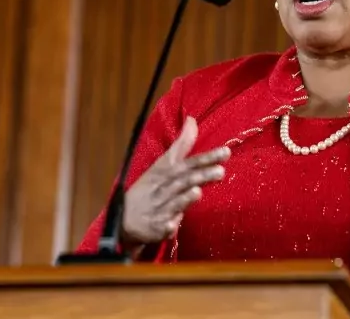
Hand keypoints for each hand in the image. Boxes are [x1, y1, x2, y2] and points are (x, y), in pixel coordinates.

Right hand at [121, 116, 229, 245]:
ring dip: (184, 198)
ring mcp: (159, 208)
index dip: (206, 157)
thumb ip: (181, 145)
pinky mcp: (156, 228)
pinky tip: (172, 225)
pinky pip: (162, 227)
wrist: (123, 217)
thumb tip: (193, 120)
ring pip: (173, 202)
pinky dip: (167, 225)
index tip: (225, 152)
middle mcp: (162, 188)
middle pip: (184, 180)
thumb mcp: (162, 164)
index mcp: (164, 171)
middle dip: (201, 175)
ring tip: (198, 192)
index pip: (188, 162)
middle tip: (221, 171)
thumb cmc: (149, 187)